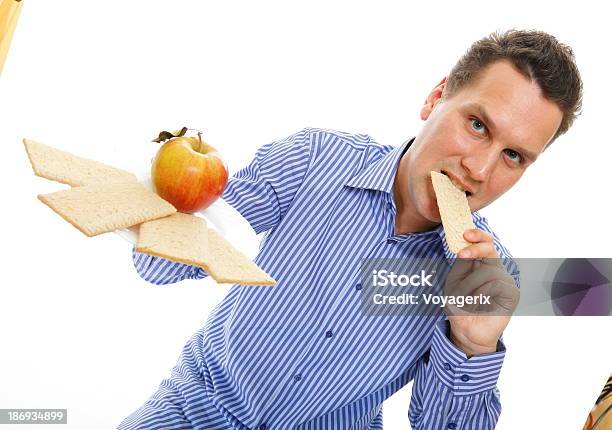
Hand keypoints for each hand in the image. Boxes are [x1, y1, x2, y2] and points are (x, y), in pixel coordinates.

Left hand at [444, 229, 518, 356]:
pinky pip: (496, 284)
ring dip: (470, 284)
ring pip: (489, 270)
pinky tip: (478, 304)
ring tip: (465, 298)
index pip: (485, 244)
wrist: (465, 330)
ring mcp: (506, 281)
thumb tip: (466, 246)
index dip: (478, 236)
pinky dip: (482, 294)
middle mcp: (496, 270)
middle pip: (491, 249)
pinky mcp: (512, 294)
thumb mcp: (455, 280)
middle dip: (476, 249)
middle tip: (463, 254)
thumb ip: (463, 264)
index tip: (466, 234)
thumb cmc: (460, 305)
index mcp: (481, 265)